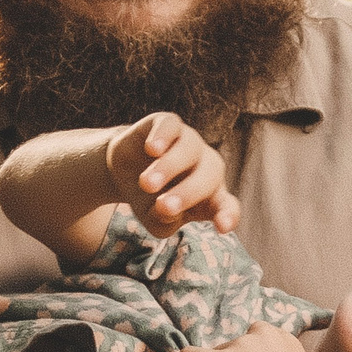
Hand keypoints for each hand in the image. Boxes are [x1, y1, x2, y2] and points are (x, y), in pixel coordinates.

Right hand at [104, 112, 240, 236]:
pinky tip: (151, 149)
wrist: (124, 172)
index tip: (222, 227)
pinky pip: (171, 125)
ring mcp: (190, 143)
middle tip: (163, 206)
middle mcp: (207, 167)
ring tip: (147, 184)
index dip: (227, 215)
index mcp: (211, 196)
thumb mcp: (153, 220)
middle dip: (188, 193)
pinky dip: (163, 136)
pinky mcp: (168, 124)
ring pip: (190, 149)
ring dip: (170, 167)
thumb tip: (166, 210)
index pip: (227, 206)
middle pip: (210, 177)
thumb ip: (163, 222)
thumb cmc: (148, 201)